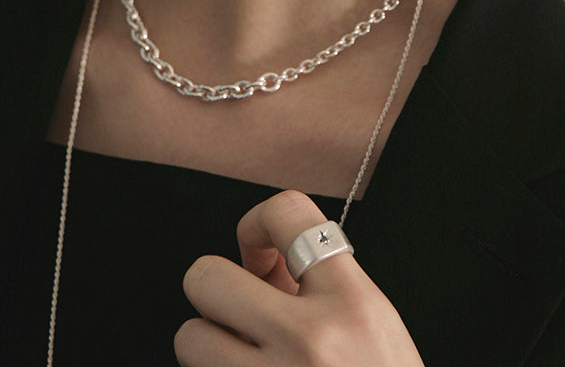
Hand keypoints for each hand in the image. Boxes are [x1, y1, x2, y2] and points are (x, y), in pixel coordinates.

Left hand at [175, 189, 424, 365]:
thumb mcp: (375, 331)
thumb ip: (320, 288)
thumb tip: (256, 259)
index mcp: (354, 305)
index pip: (287, 212)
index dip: (257, 224)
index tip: (258, 254)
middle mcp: (311, 341)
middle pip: (206, 276)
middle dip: (219, 295)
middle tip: (246, 318)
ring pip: (189, 338)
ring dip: (211, 351)